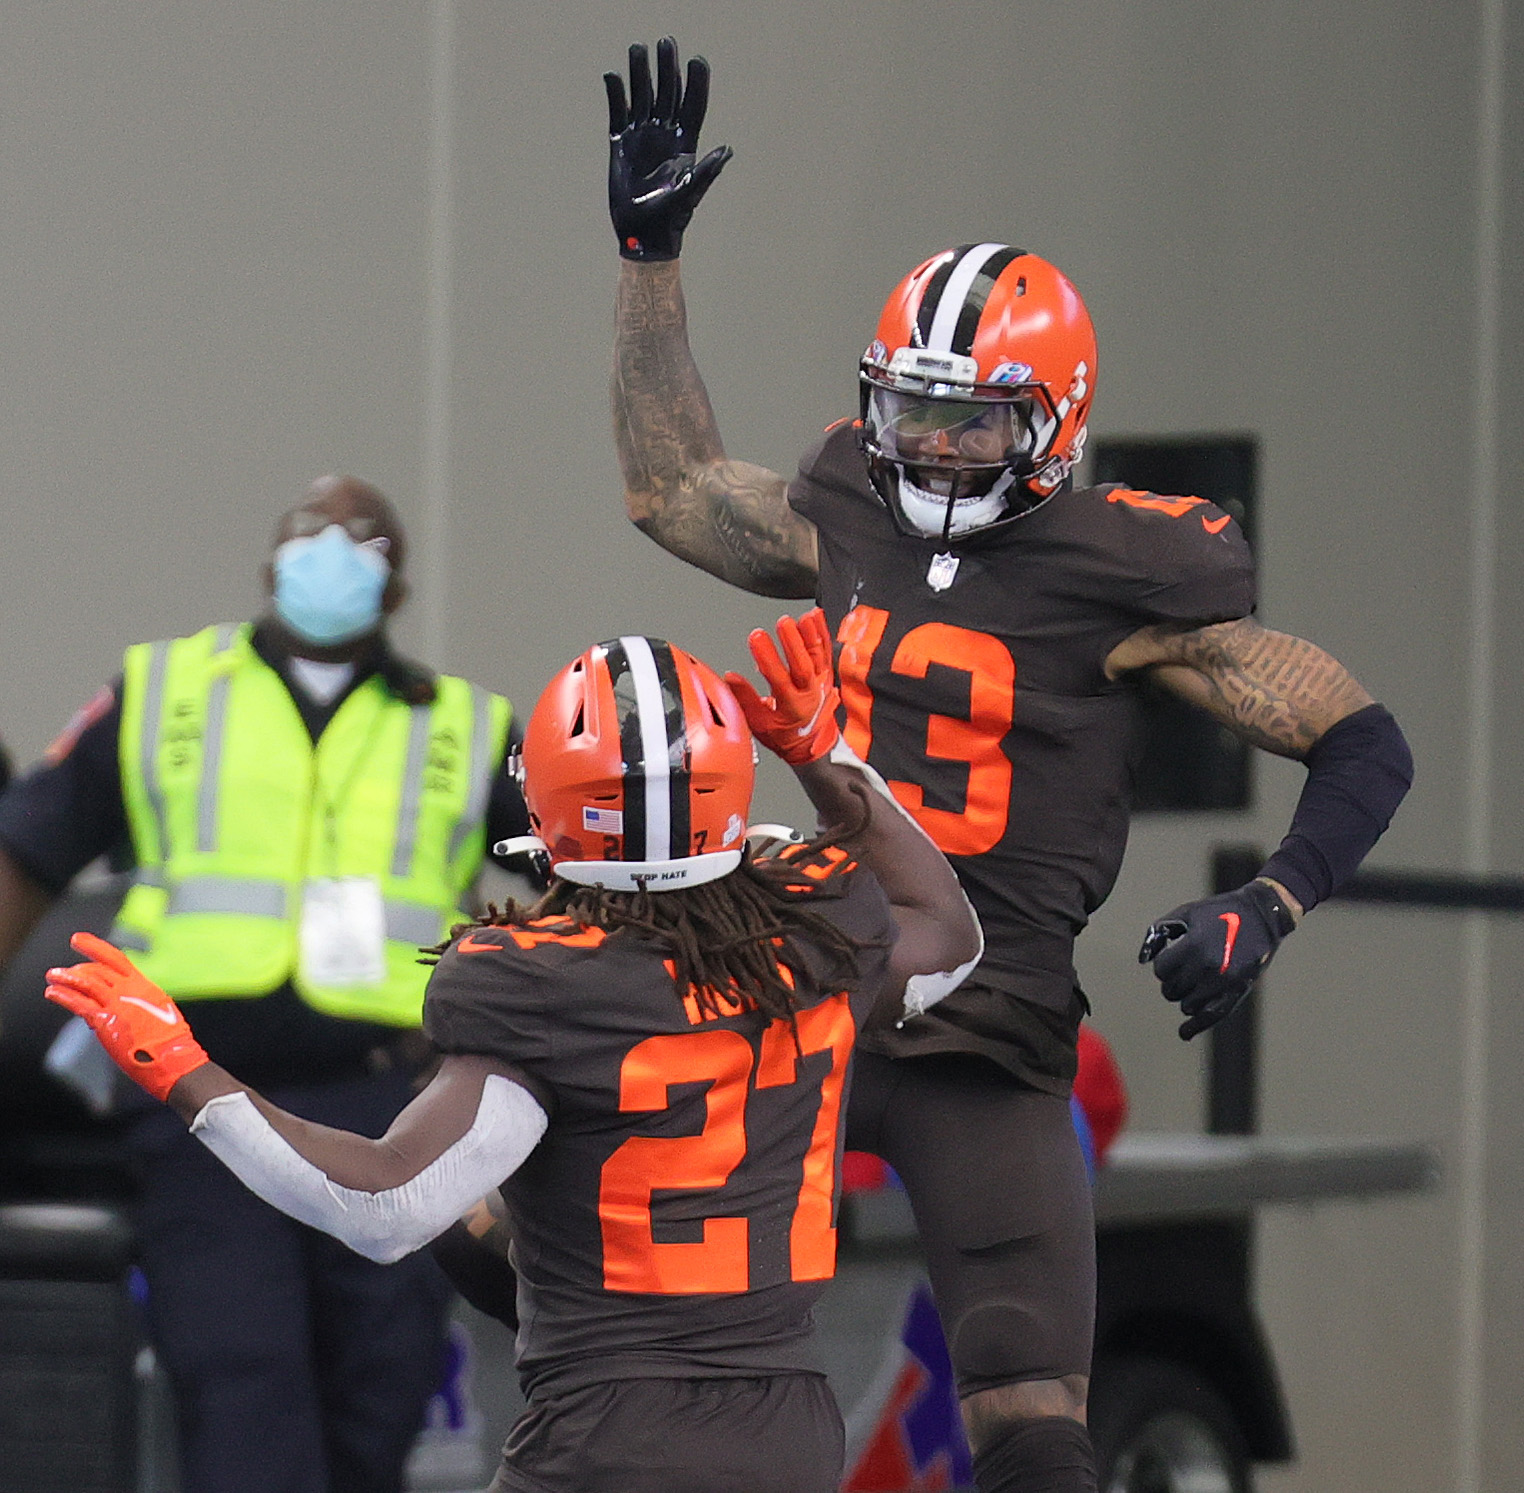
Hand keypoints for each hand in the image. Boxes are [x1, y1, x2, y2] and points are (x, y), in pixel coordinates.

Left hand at [45, 932, 207, 1099]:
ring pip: (86, 983)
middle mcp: (129, 990)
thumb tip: (123, 1003)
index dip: (95, 947)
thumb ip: (140, 1003)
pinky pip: (80, 1004)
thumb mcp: (159, 1011)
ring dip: (66, 978)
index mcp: (144, 985)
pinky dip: (64, 996)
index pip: (116, 959)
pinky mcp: (106, 1022)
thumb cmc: (170, 1041)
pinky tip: (52, 993)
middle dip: (77, 966)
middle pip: (97, 970)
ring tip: (52, 976)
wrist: (173, 1058)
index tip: (79, 940)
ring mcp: (117, 1005)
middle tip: (60, 970)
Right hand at [605, 36, 731, 260]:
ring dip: (640, 73)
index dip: (696, 83)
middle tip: (666, 42)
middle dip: (667, 68)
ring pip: (642, 97)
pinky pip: (618, 113)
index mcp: (686, 144)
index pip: (692, 106)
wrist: (643, 235)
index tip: (696, 60)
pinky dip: (615, 95)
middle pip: (667, 93)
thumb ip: (707, 170)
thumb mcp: (691, 193)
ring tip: (638, 49)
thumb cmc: (671, 218)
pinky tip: (613, 77)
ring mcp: (642, 137)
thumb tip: (727, 150)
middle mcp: (665, 135)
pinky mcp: (621, 144)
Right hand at [724, 609, 840, 764]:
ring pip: (818, 657)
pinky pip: (826, 651)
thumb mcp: (758, 724)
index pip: (778, 678)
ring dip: (810, 635)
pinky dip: (822, 632)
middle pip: (803, 665)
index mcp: (790, 706)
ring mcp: (820, 683)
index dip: (767, 658)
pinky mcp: (825, 674)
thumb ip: (744, 699)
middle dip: (792, 643)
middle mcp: (808, 694)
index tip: (756, 639)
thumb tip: (730, 678)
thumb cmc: (782, 735)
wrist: (809, 745)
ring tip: (803, 618)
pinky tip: (815, 617)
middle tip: (783, 623)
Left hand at [1138, 880, 1297, 1040]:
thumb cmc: (1219, 912)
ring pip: (1187, 1006)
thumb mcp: (1185, 913)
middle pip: (1171, 990)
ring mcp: (1224, 983)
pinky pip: (1212, 1017)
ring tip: (1193, 982)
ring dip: (1184, 997)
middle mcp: (1207, 967)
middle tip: (1183, 969)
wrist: (1262, 916)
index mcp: (1193, 946)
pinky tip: (1184, 1033)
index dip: (1164, 964)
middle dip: (1172, 981)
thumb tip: (1143, 958)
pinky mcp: (1237, 992)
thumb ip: (1158, 933)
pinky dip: (1195, 1026)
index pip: (1161, 970)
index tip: (1173, 956)